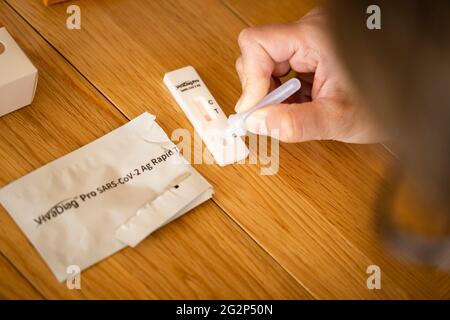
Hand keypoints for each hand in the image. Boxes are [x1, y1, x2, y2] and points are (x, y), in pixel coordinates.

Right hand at [235, 8, 383, 142]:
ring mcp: (309, 39)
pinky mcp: (310, 51)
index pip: (257, 43)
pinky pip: (279, 68)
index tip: (254, 110)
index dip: (250, 78)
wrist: (406, 97)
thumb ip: (296, 123)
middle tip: (272, 115)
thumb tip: (257, 123)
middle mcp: (310, 30)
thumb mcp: (338, 119)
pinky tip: (298, 104)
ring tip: (292, 110)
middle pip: (257, 53)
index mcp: (316, 36)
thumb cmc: (385, 102)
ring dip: (270, 92)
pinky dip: (281, 91)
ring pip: (265, 62)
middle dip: (260, 89)